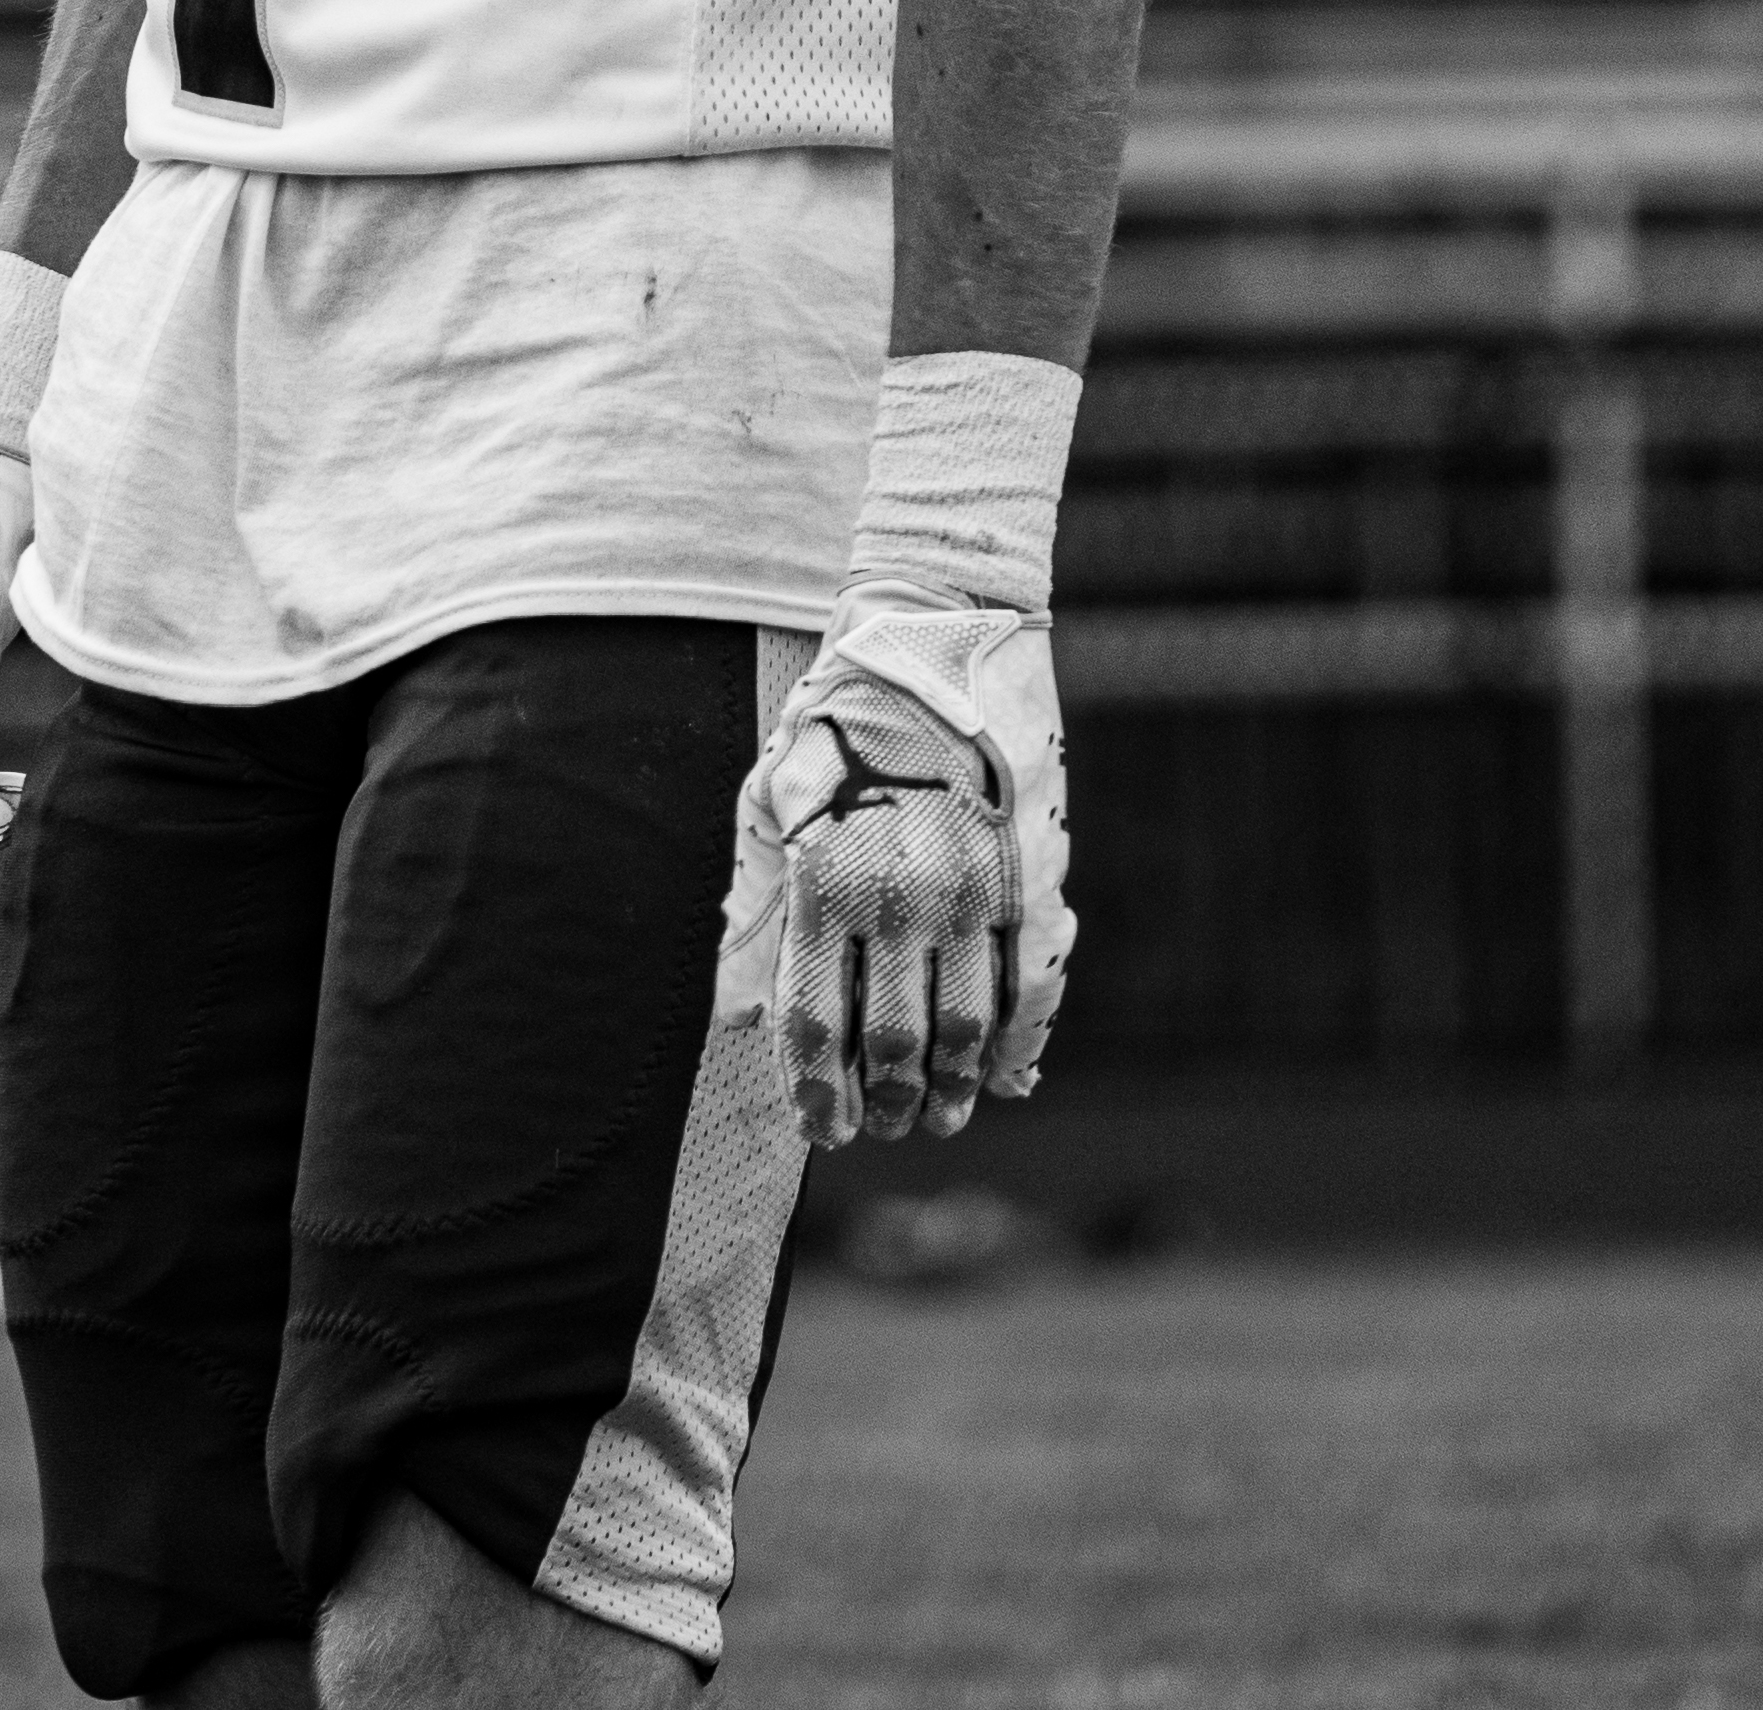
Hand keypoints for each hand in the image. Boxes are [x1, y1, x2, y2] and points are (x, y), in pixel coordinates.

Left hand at [734, 603, 1070, 1149]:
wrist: (931, 635)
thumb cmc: (834, 725)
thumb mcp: (770, 805)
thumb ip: (755, 915)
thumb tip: (734, 1020)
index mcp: (825, 881)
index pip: (815, 1024)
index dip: (816, 1092)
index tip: (822, 1127)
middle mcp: (899, 894)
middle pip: (892, 1042)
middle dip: (885, 1103)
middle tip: (882, 1128)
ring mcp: (970, 887)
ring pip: (963, 1026)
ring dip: (950, 1088)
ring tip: (937, 1117)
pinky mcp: (1025, 872)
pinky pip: (1028, 982)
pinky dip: (1020, 1039)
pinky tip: (1003, 1073)